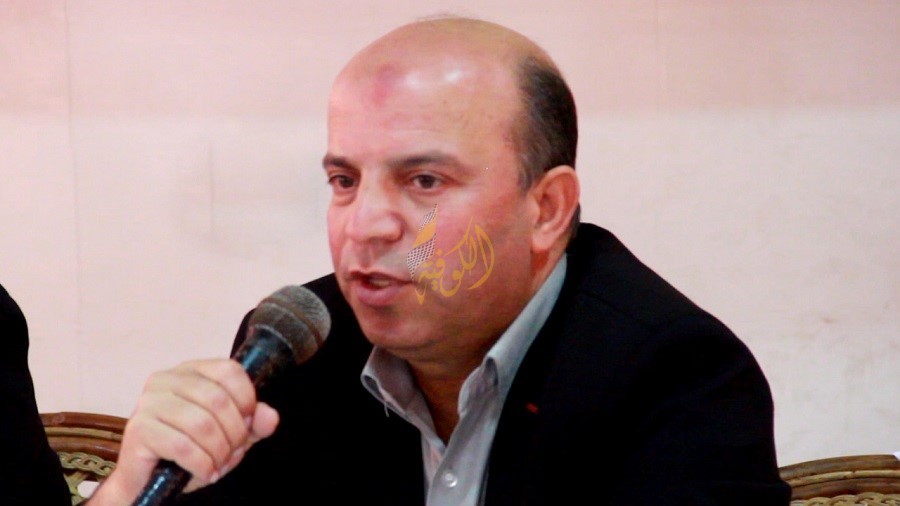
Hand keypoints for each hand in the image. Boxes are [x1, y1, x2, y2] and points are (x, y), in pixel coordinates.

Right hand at [89, 359, 279, 504]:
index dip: (247, 398)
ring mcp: (148, 403)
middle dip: (235, 432)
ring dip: (219, 451)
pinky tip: (205, 472)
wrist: (148, 480)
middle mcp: (166, 379)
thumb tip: (270, 417)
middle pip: (218, 399)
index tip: (249, 423)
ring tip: (218, 464)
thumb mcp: (229, 435)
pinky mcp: (138, 429)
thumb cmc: (189, 450)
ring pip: (202, 423)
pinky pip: (182, 446)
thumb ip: (253, 423)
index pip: (229, 370)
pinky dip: (201, 464)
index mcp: (189, 371)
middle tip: (233, 451)